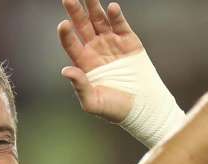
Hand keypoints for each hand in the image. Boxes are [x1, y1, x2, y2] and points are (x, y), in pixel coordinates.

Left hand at [57, 0, 143, 122]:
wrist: (144, 107)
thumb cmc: (116, 109)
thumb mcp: (94, 102)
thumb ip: (80, 86)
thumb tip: (66, 70)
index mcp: (84, 62)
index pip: (71, 43)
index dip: (66, 34)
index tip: (63, 25)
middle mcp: (95, 49)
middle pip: (82, 25)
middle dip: (75, 11)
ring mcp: (112, 43)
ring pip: (100, 20)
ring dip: (93, 7)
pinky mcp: (129, 41)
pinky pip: (120, 24)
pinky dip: (116, 16)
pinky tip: (111, 8)